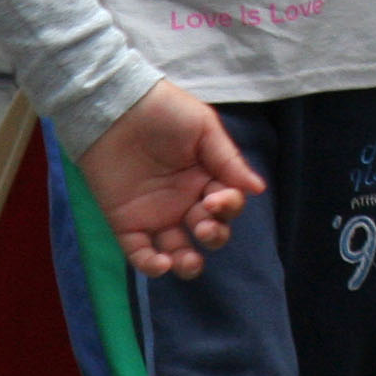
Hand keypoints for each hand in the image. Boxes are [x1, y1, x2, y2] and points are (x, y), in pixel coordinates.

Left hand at [75, 80, 263, 279]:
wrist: (117, 110)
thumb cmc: (166, 112)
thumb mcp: (204, 129)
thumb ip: (228, 160)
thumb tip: (258, 189)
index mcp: (207, 177)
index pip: (228, 203)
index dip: (228, 207)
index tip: (215, 198)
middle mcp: (185, 201)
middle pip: (208, 231)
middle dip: (214, 236)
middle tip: (204, 226)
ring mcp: (156, 215)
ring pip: (178, 251)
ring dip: (187, 262)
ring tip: (188, 260)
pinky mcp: (126, 225)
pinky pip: (140, 253)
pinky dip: (151, 265)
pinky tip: (161, 263)